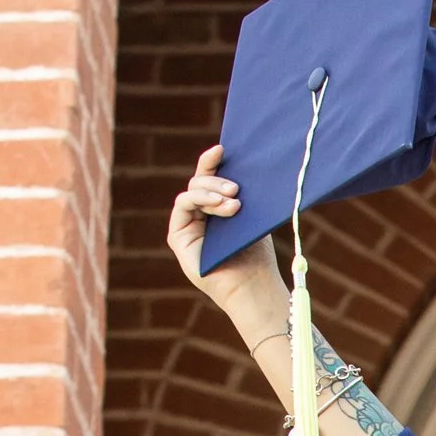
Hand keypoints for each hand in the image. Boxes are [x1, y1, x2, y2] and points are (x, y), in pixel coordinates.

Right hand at [167, 146, 282, 329]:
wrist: (253, 285)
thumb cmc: (257, 254)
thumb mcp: (251, 215)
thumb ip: (240, 194)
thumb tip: (241, 165)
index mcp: (216, 208)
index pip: (210, 178)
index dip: (213, 162)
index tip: (223, 149)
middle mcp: (199, 215)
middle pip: (198, 182)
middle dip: (216, 180)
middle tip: (236, 188)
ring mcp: (187, 226)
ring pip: (191, 192)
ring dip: (211, 191)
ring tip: (234, 202)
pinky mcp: (178, 237)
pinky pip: (183, 205)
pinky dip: (200, 200)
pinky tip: (222, 206)